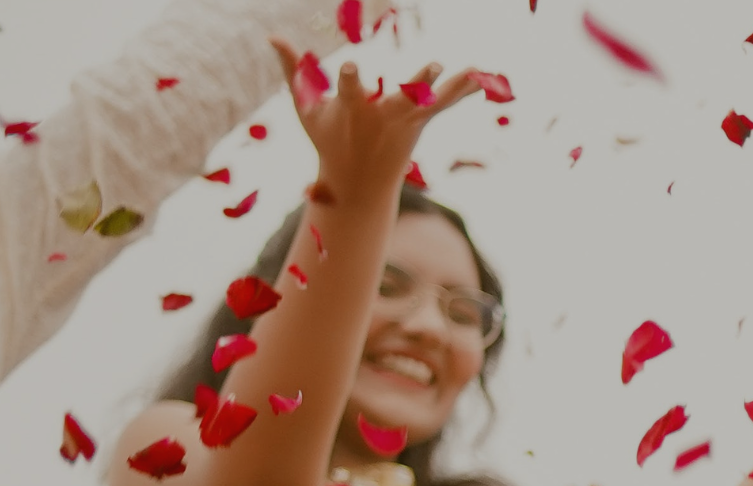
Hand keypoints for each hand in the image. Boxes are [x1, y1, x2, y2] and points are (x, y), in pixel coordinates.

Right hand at [279, 45, 481, 195]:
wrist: (358, 183)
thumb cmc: (327, 139)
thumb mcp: (305, 108)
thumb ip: (292, 70)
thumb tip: (271, 36)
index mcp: (352, 110)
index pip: (349, 90)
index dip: (349, 78)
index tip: (350, 65)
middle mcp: (382, 116)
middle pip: (403, 97)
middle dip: (419, 83)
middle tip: (436, 65)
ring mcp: (405, 120)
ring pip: (431, 101)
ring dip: (451, 86)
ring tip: (474, 70)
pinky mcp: (420, 123)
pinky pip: (443, 105)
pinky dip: (461, 93)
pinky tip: (480, 78)